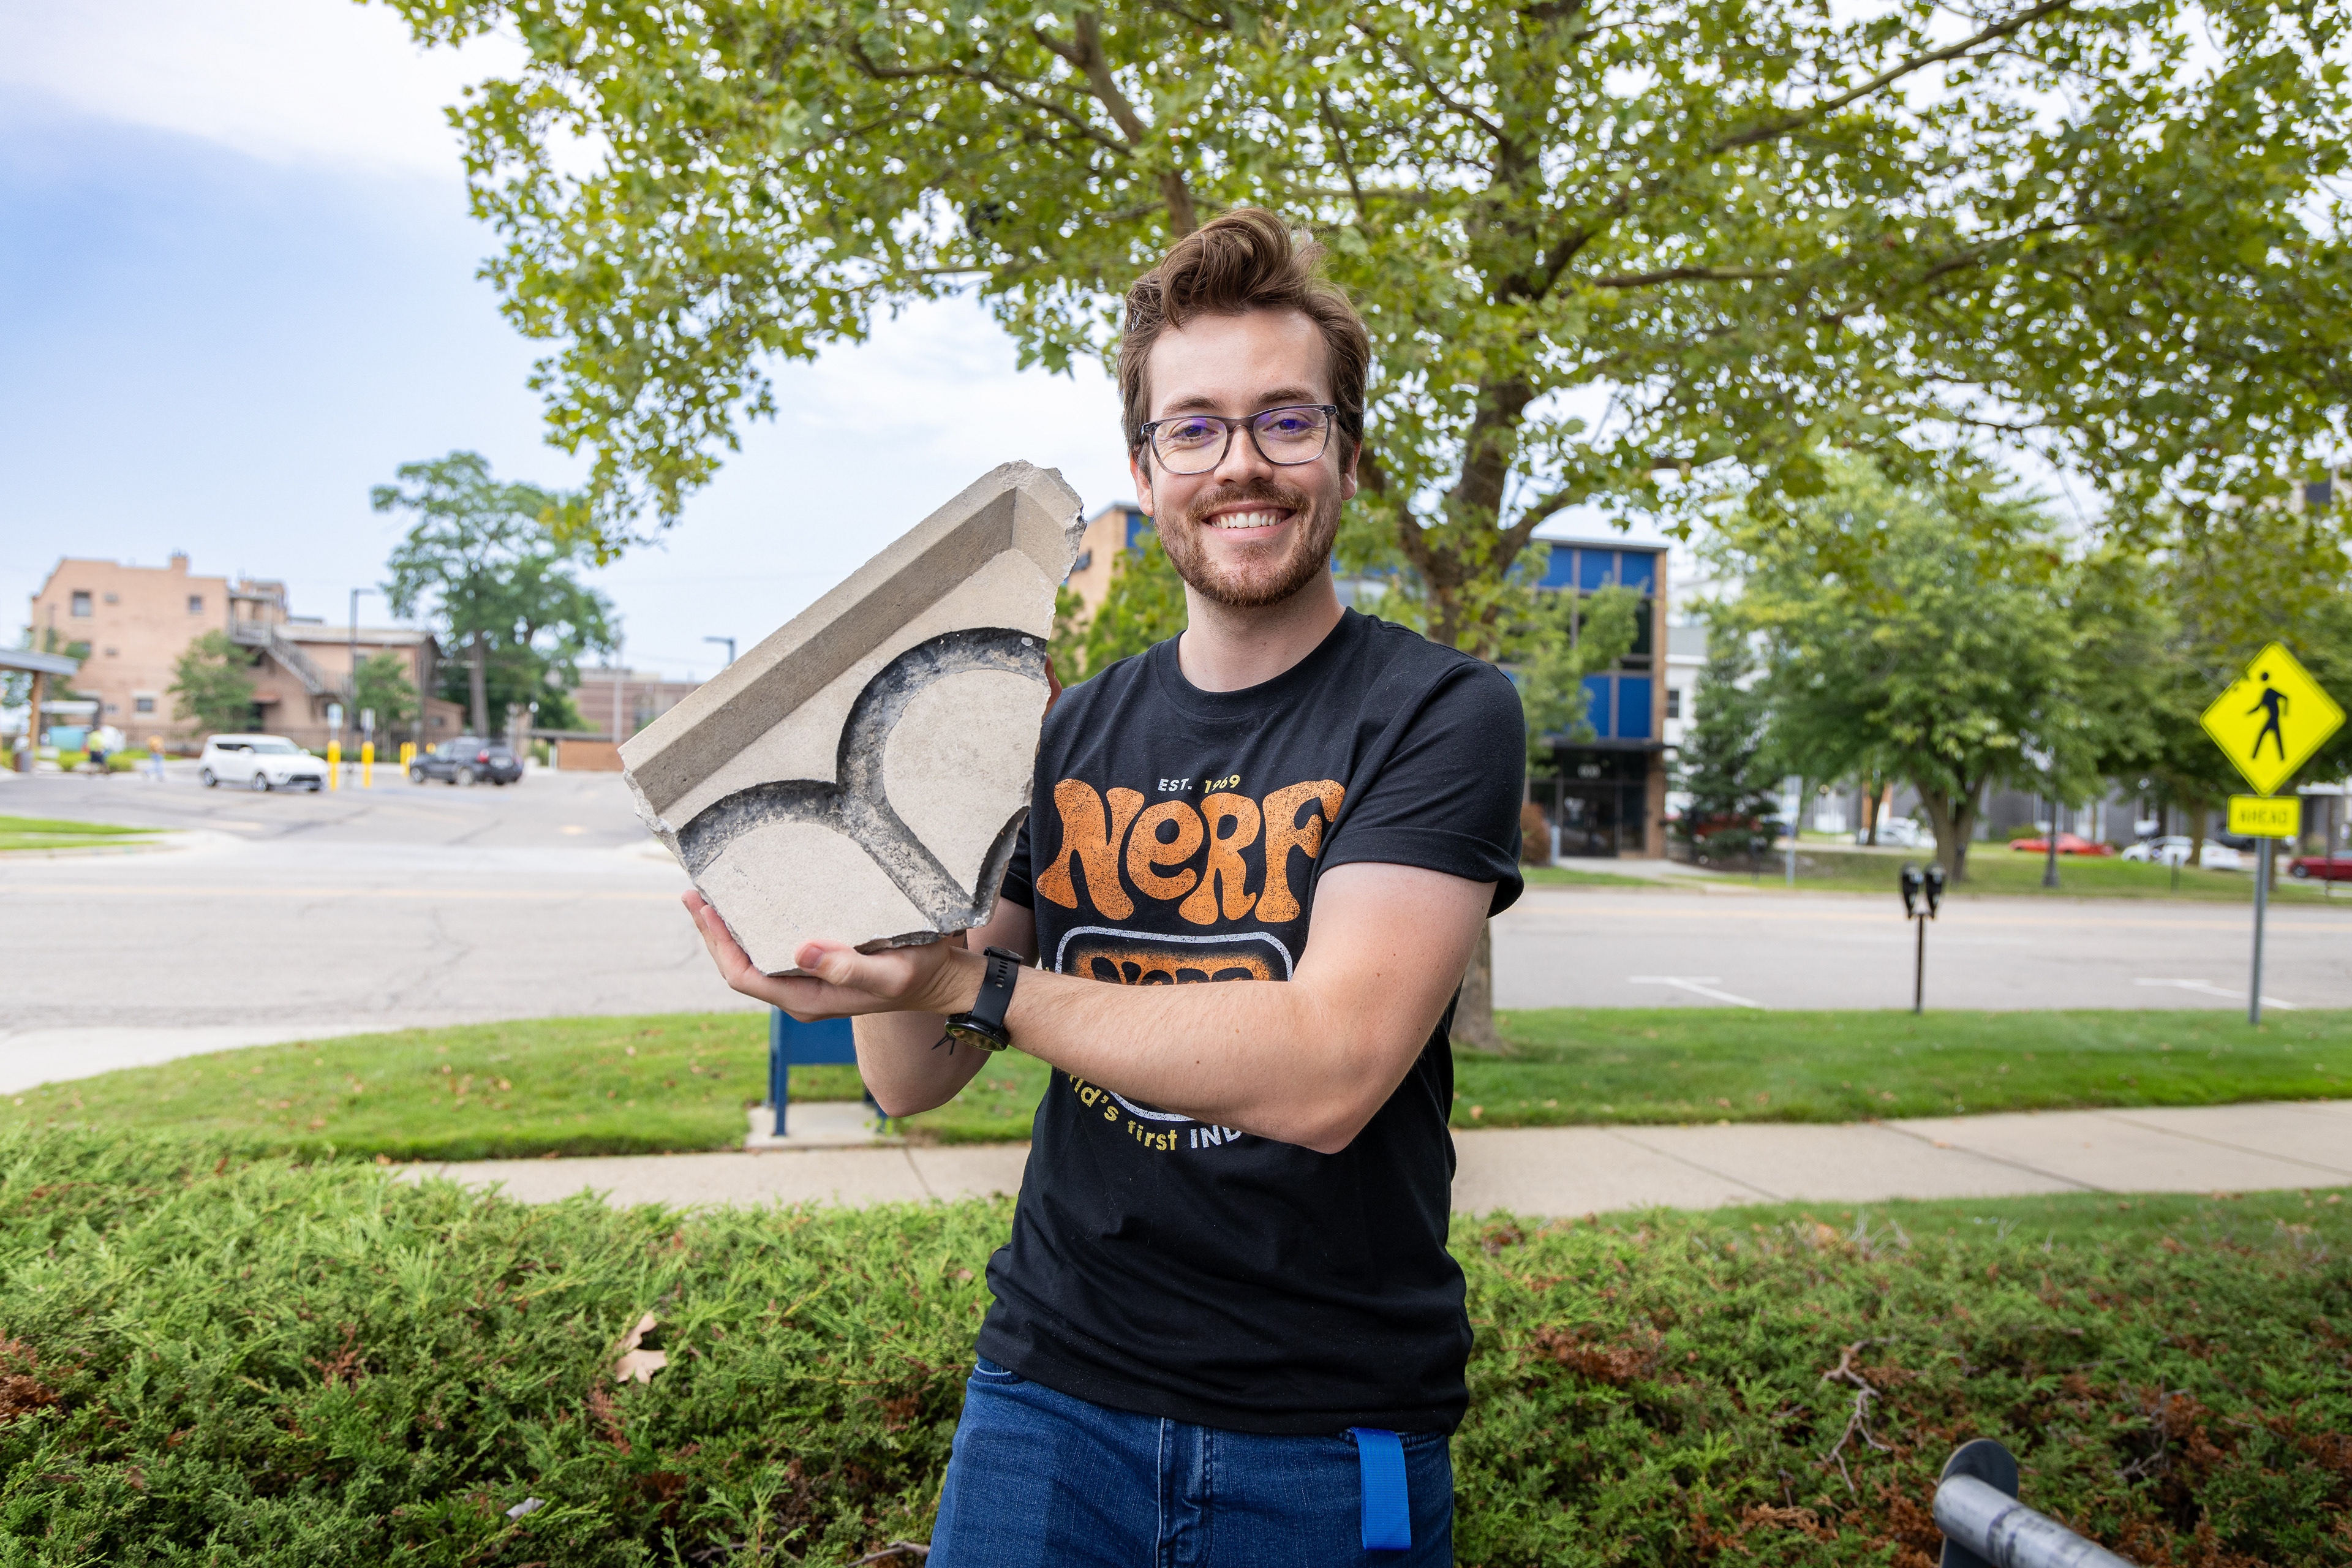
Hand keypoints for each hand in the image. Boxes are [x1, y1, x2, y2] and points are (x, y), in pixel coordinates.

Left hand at [681, 892, 980, 1020]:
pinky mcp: (817, 967)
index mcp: (808, 999)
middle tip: (694, 893)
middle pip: (740, 967)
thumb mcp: (889, 971)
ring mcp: (807, 982)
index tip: (706, 908)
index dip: (720, 945)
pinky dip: (753, 927)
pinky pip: (772, 949)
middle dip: (714, 934)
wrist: (942, 980)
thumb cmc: (919, 975)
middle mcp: (801, 993)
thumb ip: (847, 968)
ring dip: (729, 930)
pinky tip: (750, 904)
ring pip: (753, 959)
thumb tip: (799, 951)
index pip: (746, 977)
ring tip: (710, 895)